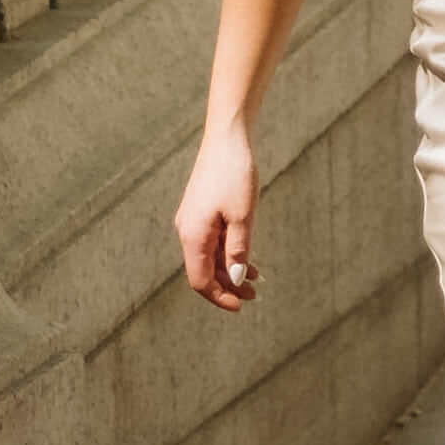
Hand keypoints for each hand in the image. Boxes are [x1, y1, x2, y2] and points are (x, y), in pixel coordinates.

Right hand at [172, 112, 262, 314]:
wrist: (228, 138)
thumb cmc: (235, 174)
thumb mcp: (243, 216)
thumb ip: (238, 250)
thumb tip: (234, 280)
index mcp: (193, 235)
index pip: (199, 280)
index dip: (218, 297)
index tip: (240, 307)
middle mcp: (187, 230)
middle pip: (203, 271)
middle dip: (227, 286)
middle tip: (254, 296)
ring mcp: (193, 220)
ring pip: (209, 257)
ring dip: (230, 270)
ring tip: (256, 280)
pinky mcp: (201, 210)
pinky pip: (212, 241)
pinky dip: (229, 252)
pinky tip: (248, 259)